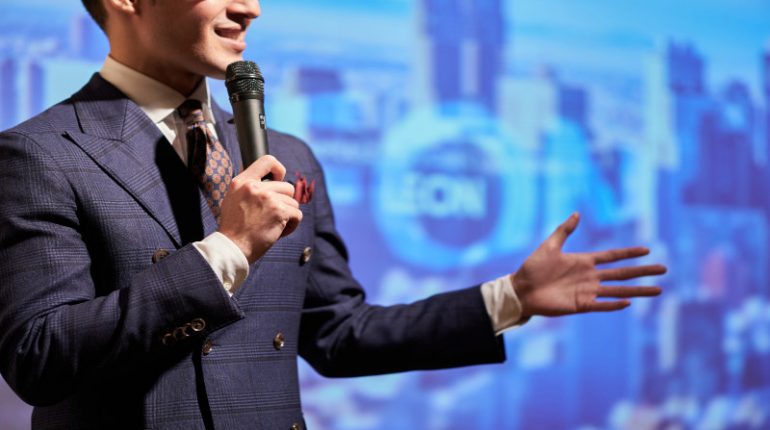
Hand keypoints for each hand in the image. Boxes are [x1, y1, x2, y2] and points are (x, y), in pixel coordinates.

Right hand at [218, 155, 302, 262]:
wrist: (232, 247)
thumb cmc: (233, 229)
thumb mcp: (233, 199)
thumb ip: (249, 189)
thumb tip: (270, 182)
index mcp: (241, 181)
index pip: (267, 161)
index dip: (278, 169)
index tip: (279, 179)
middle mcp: (254, 186)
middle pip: (286, 187)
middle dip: (284, 203)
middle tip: (272, 216)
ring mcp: (267, 198)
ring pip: (293, 202)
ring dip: (287, 216)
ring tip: (273, 226)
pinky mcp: (279, 211)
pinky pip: (297, 214)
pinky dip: (292, 225)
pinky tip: (279, 232)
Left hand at [512, 212, 665, 317]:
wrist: (521, 290)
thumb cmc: (532, 268)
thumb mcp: (549, 245)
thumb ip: (564, 230)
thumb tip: (577, 213)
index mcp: (584, 261)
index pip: (612, 256)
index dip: (629, 253)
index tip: (647, 250)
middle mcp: (590, 277)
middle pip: (622, 273)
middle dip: (643, 271)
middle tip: (664, 269)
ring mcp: (587, 292)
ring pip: (618, 291)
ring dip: (638, 290)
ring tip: (658, 290)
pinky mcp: (580, 305)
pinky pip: (601, 305)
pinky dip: (614, 305)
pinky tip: (629, 302)